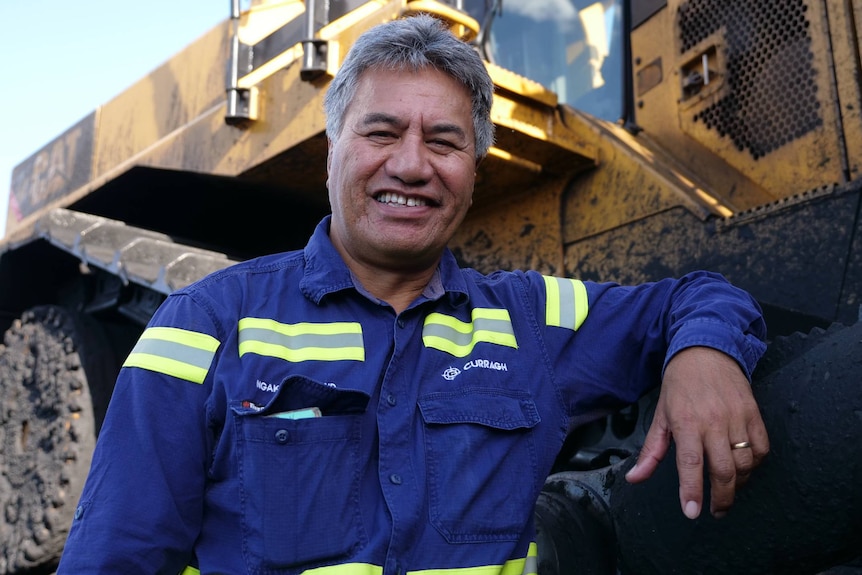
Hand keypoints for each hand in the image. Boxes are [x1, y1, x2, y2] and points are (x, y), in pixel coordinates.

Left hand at [624, 346, 768, 518]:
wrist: (706, 351)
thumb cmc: (680, 385)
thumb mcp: (661, 415)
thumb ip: (651, 451)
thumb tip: (634, 479)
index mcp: (686, 422)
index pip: (690, 463)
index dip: (692, 491)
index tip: (691, 512)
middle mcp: (714, 422)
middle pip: (724, 470)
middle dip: (721, 498)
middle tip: (716, 511)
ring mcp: (737, 417)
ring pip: (745, 463)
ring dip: (739, 483)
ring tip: (727, 489)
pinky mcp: (754, 414)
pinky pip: (762, 448)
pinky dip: (755, 464)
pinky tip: (743, 468)